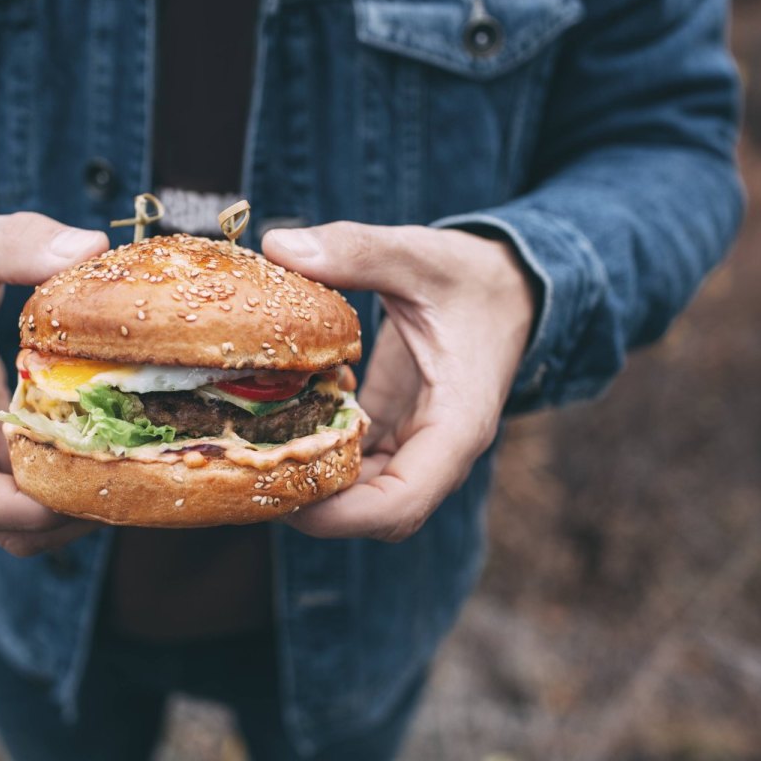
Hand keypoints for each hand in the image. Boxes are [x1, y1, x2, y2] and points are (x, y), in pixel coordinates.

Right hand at [0, 213, 109, 555]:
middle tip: (134, 481)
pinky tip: (111, 460)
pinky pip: (18, 499)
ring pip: (11, 524)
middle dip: (65, 517)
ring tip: (132, 474)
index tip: (89, 488)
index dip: (26, 508)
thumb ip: (19, 242)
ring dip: (70, 512)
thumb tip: (90, 248)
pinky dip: (62, 492)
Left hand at [263, 223, 536, 541]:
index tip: (286, 500)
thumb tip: (278, 245)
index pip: (402, 502)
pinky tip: (276, 431)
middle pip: (377, 512)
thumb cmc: (474, 274)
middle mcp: (440, 449)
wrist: (511, 283)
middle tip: (249, 478)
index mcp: (457, 425)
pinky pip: (357, 463)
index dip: (342, 515)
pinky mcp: (397, 429)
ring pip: (365, 495)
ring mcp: (418, 444)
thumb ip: (355, 251)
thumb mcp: (419, 255)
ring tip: (252, 459)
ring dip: (313, 486)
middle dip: (316, 509)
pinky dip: (319, 455)